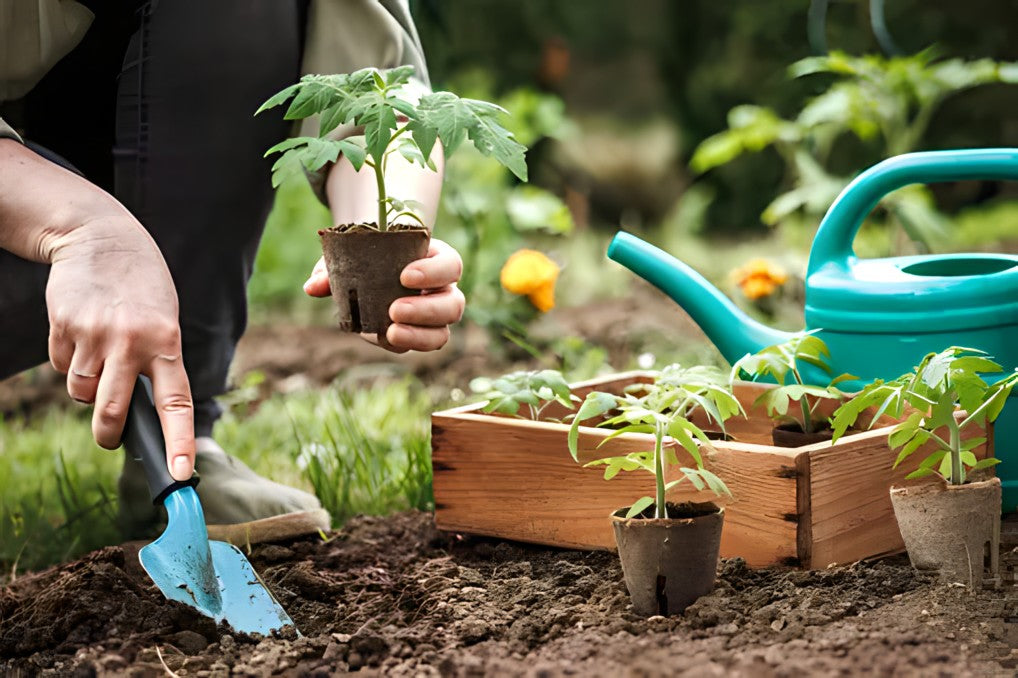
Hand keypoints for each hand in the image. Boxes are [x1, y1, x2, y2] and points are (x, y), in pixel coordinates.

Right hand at [46, 217, 194, 480]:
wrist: (102, 237)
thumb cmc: (142, 288)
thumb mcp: (164, 320)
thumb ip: (156, 362)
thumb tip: (140, 413)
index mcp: (167, 342)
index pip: (176, 403)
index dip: (179, 442)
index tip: (181, 474)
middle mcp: (132, 341)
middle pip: (112, 411)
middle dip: (108, 434)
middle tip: (110, 439)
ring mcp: (95, 334)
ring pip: (81, 392)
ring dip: (86, 389)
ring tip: (99, 357)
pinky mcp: (64, 326)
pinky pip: (61, 366)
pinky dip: (68, 360)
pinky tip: (80, 333)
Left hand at [304, 237, 464, 351]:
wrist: (371, 268)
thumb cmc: (368, 254)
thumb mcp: (352, 252)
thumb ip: (333, 267)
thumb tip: (312, 287)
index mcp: (436, 260)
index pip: (451, 265)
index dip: (434, 272)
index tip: (405, 276)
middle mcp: (443, 290)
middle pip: (453, 304)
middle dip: (426, 310)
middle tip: (394, 310)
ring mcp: (435, 317)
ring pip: (442, 332)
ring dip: (419, 335)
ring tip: (390, 332)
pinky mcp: (420, 335)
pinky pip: (420, 345)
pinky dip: (403, 344)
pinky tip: (382, 337)